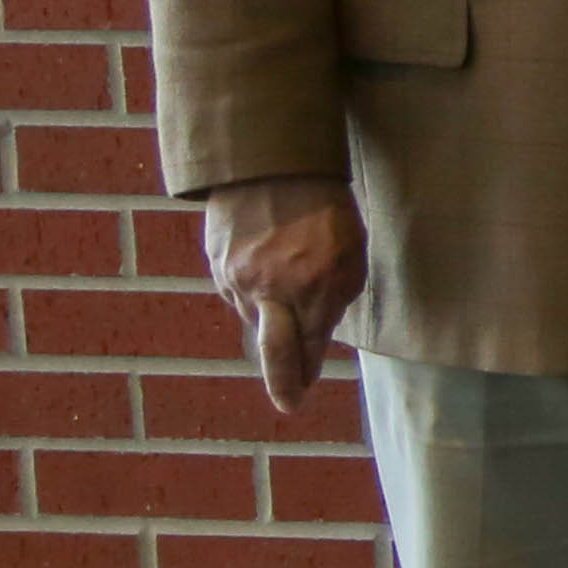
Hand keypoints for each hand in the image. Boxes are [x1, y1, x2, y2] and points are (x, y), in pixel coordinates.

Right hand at [204, 173, 366, 410]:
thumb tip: (320, 335)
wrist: (270, 164)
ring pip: (255, 318)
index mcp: (311, 289)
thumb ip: (337, 297)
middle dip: (282, 381)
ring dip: (271, 324)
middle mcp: (269, 291)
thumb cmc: (325, 208)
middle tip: (289, 404)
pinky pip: (237, 293)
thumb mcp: (351, 254)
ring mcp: (237, 278)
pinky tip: (263, 282)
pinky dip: (253, 296)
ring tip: (284, 311)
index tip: (302, 395)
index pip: (309, 347)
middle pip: (273, 351)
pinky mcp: (216, 264)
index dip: (307, 371)